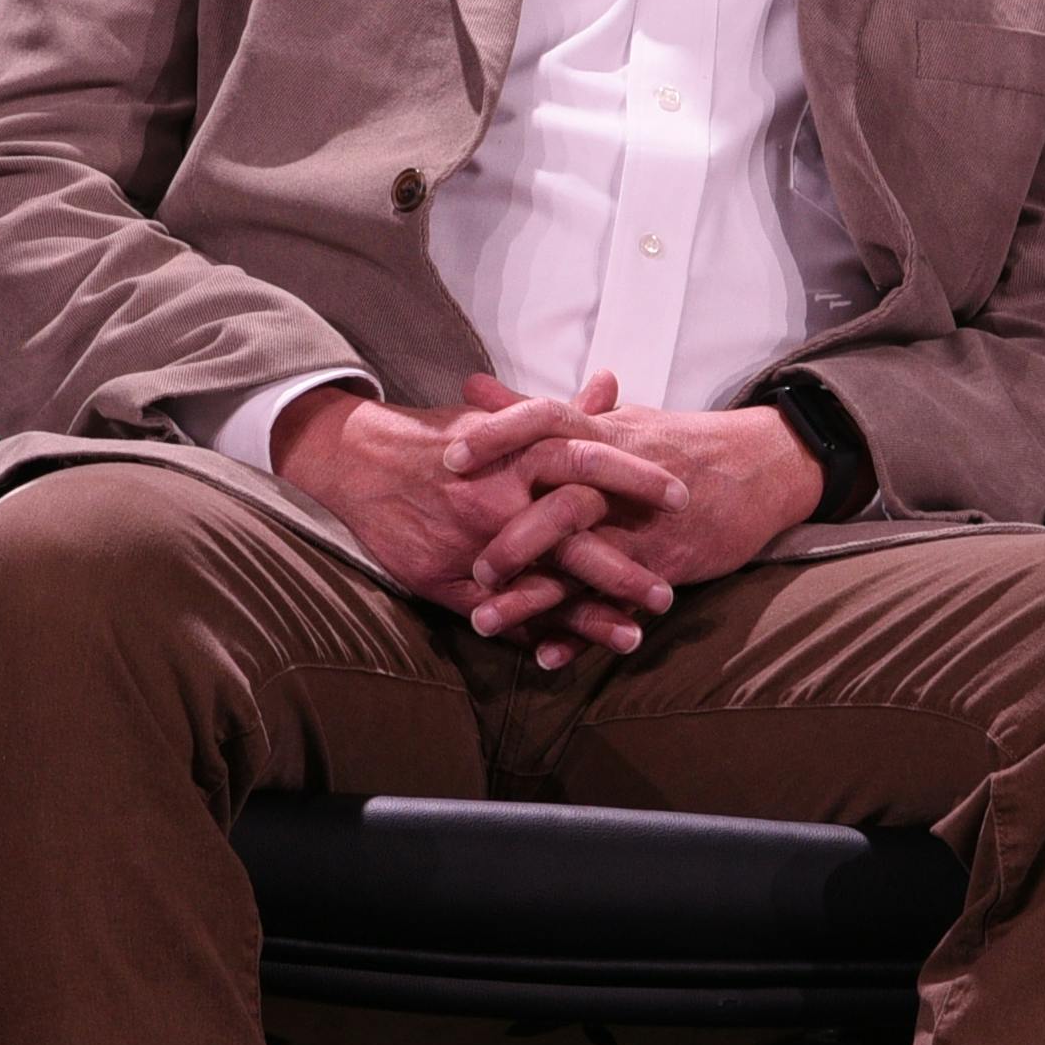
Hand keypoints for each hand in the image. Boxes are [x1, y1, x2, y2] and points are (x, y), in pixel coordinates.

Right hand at [271, 376, 686, 668]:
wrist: (362, 459)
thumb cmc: (443, 438)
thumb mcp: (504, 420)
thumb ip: (561, 413)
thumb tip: (610, 385)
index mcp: (518, 455)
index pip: (590, 464)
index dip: (638, 481)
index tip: (683, 497)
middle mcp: (502, 501)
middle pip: (575, 537)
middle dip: (624, 569)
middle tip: (668, 592)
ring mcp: (476, 544)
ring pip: (543, 586)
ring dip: (589, 617)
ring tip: (633, 638)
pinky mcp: (449, 578)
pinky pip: (498, 614)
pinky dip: (531, 635)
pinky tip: (562, 659)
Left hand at [437, 372, 824, 626]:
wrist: (763, 466)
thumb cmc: (678, 442)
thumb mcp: (614, 420)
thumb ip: (539, 412)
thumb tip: (472, 388)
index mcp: (604, 437)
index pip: (545, 423)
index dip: (499, 437)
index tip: (450, 456)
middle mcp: (620, 481)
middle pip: (560, 505)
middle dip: (511, 538)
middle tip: (466, 568)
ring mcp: (643, 527)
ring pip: (583, 564)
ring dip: (532, 597)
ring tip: (482, 623)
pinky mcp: (664, 564)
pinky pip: (617, 603)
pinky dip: (582, 632)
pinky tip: (545, 656)